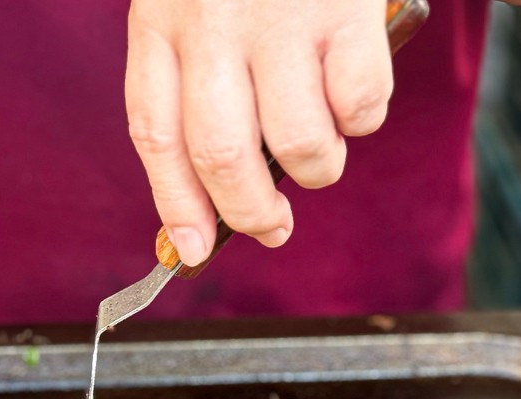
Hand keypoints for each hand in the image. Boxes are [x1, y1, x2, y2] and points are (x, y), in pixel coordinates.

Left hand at [125, 0, 391, 264]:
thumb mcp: (195, 6)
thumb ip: (196, 88)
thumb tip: (211, 208)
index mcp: (162, 20)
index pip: (157, 134)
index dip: (176, 204)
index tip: (193, 251)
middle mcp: (212, 18)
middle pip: (221, 153)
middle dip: (249, 212)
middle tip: (272, 229)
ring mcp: (280, 13)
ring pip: (300, 142)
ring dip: (317, 169)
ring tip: (321, 151)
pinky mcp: (346, 8)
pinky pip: (360, 104)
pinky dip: (363, 120)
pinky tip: (355, 96)